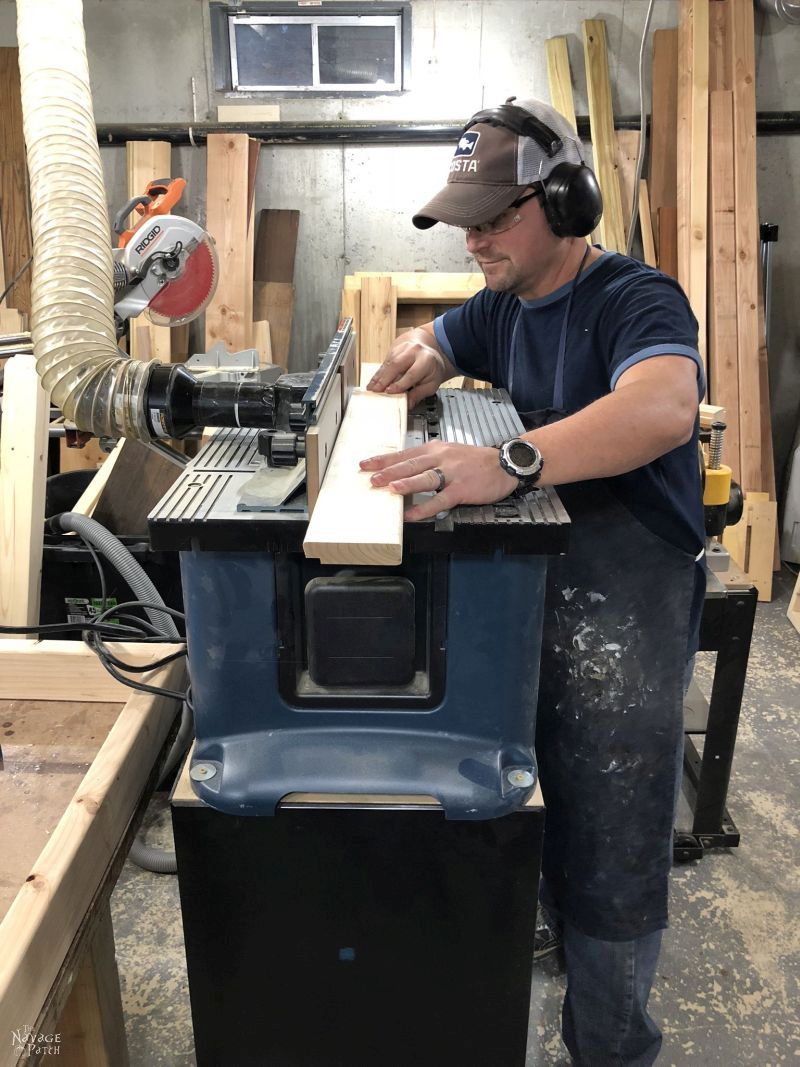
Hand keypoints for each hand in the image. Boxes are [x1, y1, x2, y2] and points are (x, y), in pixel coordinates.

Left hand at [360, 441, 518, 520]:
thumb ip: (429, 460)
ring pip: (424, 478)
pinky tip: (412, 515)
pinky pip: (440, 500)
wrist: (505, 463)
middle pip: (410, 464)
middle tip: (369, 477)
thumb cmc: (476, 460)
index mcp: (435, 449)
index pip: (405, 453)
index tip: (365, 464)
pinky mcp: (462, 489)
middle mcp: (441, 458)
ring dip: (405, 483)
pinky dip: (425, 508)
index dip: (384, 459)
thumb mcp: (450, 452)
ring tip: (388, 489)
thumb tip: (404, 470)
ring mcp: (452, 474)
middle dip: (388, 471)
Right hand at [366, 328, 453, 409]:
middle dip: (384, 379)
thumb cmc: (431, 368)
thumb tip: (407, 403)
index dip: (399, 384)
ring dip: (378, 376)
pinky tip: (373, 381)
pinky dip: (378, 373)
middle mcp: (414, 351)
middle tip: (376, 390)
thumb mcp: (432, 383)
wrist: (428, 350)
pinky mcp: (395, 349)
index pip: (411, 373)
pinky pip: (385, 362)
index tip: (389, 391)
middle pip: (396, 365)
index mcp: (427, 360)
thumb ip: (419, 393)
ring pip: (388, 362)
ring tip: (371, 387)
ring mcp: (403, 348)